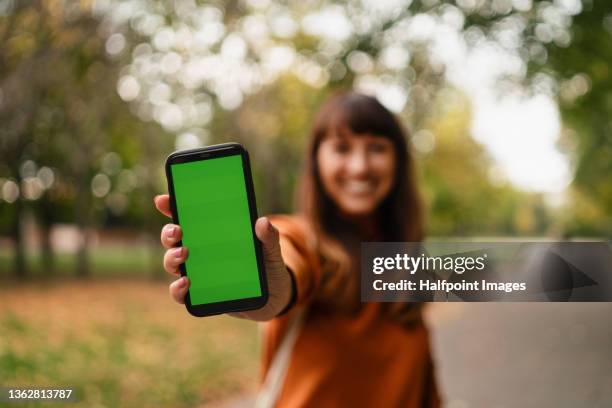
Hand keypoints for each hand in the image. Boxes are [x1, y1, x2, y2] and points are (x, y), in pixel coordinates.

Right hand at [154, 194, 292, 320]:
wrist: (274, 297)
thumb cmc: (269, 267)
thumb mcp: (272, 251)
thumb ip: (269, 237)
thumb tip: (262, 221)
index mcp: (214, 233)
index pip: (188, 216)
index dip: (172, 206)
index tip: (163, 199)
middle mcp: (200, 251)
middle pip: (173, 238)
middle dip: (169, 233)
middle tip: (178, 231)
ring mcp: (198, 273)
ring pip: (172, 263)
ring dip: (171, 258)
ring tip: (184, 254)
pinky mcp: (200, 295)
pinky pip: (180, 293)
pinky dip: (177, 289)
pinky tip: (185, 283)